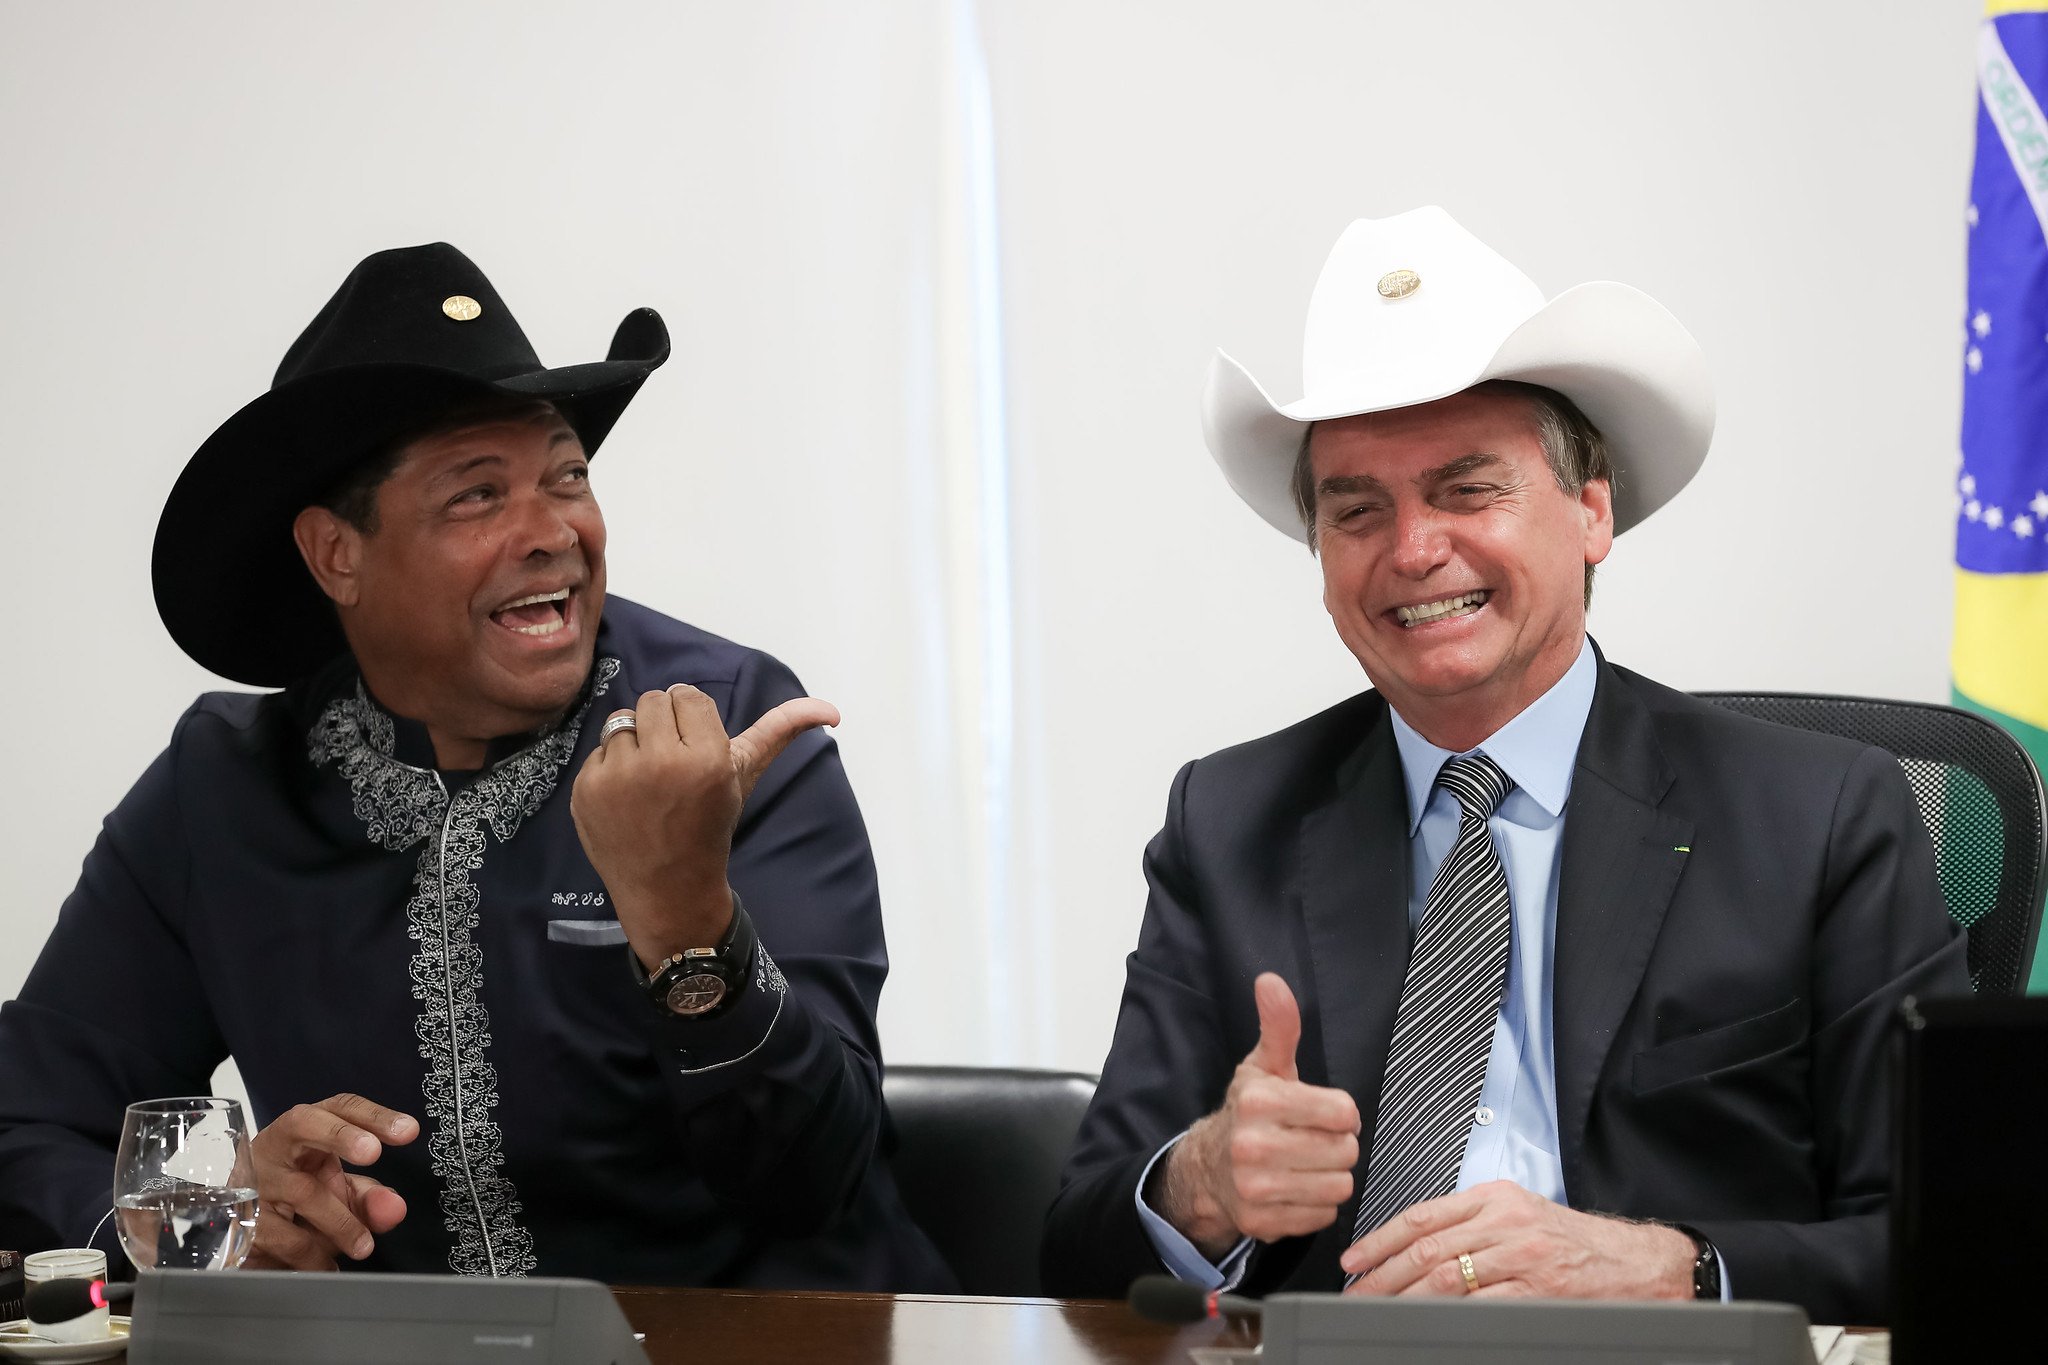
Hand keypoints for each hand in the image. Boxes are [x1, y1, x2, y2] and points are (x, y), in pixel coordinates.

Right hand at [244, 1093, 417, 1271]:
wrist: (231, 1220)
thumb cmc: (294, 1193)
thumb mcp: (334, 1190)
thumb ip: (369, 1198)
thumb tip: (394, 1209)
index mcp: (305, 1130)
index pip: (341, 1108)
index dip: (374, 1115)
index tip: (407, 1130)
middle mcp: (277, 1145)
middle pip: (304, 1124)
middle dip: (341, 1136)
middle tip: (372, 1152)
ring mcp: (254, 1179)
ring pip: (302, 1190)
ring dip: (340, 1221)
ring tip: (362, 1246)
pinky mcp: (241, 1219)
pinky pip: (283, 1236)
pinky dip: (313, 1255)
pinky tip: (327, 1265)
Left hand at [571, 684, 837, 968]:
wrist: (668, 891)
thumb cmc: (710, 827)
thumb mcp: (746, 777)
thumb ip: (781, 732)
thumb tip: (831, 710)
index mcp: (706, 758)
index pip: (688, 695)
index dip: (693, 721)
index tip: (696, 750)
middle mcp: (660, 763)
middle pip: (654, 699)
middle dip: (664, 725)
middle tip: (672, 762)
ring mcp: (617, 777)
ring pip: (623, 720)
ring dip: (636, 743)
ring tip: (649, 781)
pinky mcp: (585, 789)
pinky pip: (598, 750)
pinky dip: (611, 768)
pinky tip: (626, 798)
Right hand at [1153, 973, 1360, 1257]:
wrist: (1208, 1168)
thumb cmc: (1248, 1112)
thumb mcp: (1264, 1066)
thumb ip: (1279, 1026)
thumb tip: (1271, 981)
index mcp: (1258, 1101)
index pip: (1344, 1113)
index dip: (1340, 1113)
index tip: (1321, 1113)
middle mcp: (1253, 1145)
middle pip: (1345, 1152)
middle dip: (1337, 1145)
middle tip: (1312, 1140)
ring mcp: (1255, 1188)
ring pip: (1339, 1186)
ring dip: (1330, 1176)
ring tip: (1306, 1164)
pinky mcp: (1261, 1223)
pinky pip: (1323, 1216)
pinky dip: (1316, 1205)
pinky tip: (1295, 1188)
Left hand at [1339, 1179, 1694, 1298]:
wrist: (1641, 1263)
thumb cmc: (1579, 1242)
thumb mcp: (1522, 1213)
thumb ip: (1473, 1222)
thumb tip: (1417, 1246)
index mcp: (1496, 1199)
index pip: (1422, 1216)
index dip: (1381, 1239)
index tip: (1356, 1260)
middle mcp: (1505, 1222)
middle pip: (1426, 1248)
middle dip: (1383, 1274)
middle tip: (1358, 1292)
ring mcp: (1522, 1257)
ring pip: (1446, 1276)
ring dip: (1405, 1297)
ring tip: (1380, 1311)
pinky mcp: (1540, 1290)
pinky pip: (1481, 1304)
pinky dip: (1448, 1316)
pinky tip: (1428, 1324)